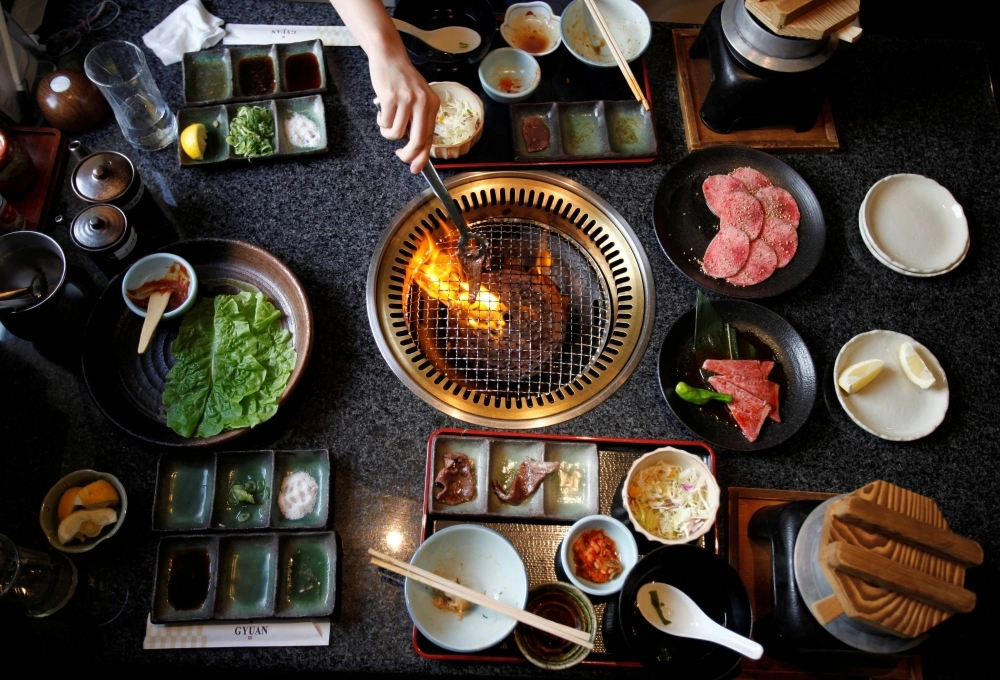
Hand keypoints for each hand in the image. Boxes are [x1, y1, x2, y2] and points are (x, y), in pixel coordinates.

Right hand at [369, 53, 439, 172]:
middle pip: (417, 141)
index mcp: (433, 104)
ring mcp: (407, 100)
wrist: (389, 56)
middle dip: (408, 154)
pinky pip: (384, 123)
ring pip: (396, 133)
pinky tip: (382, 111)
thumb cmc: (402, 79)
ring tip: (387, 119)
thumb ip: (419, 119)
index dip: (422, 156)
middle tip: (401, 156)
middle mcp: (422, 102)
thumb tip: (416, 148)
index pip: (430, 137)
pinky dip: (381, 121)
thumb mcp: (419, 98)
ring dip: (388, 132)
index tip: (416, 167)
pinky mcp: (390, 97)